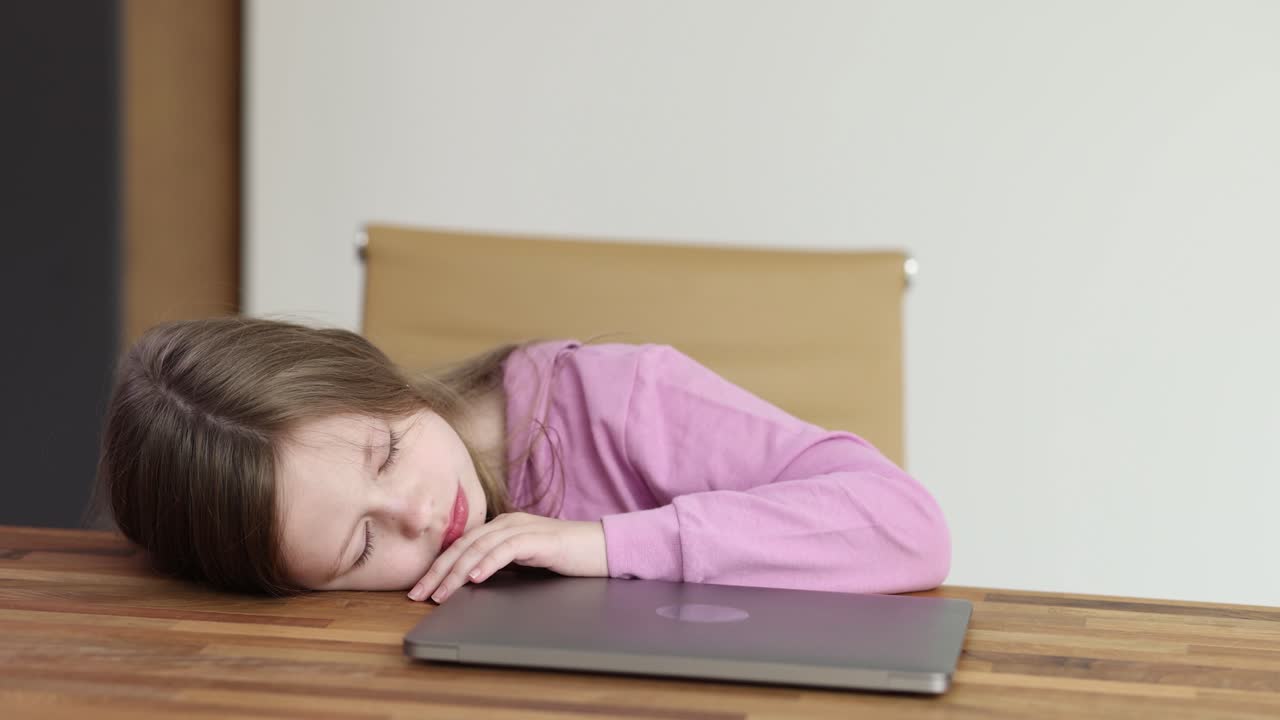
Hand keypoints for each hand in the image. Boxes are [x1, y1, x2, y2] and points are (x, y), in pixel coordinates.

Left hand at [407, 512, 607, 602]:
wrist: (601, 549)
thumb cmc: (565, 558)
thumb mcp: (525, 562)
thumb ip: (500, 564)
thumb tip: (468, 583)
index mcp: (502, 526)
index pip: (461, 546)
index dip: (438, 567)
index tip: (420, 590)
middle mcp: (508, 522)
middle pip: (463, 545)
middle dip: (438, 571)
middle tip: (419, 594)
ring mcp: (523, 528)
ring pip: (480, 548)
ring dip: (457, 572)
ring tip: (441, 593)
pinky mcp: (539, 539)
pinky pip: (507, 550)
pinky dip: (488, 563)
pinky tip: (476, 578)